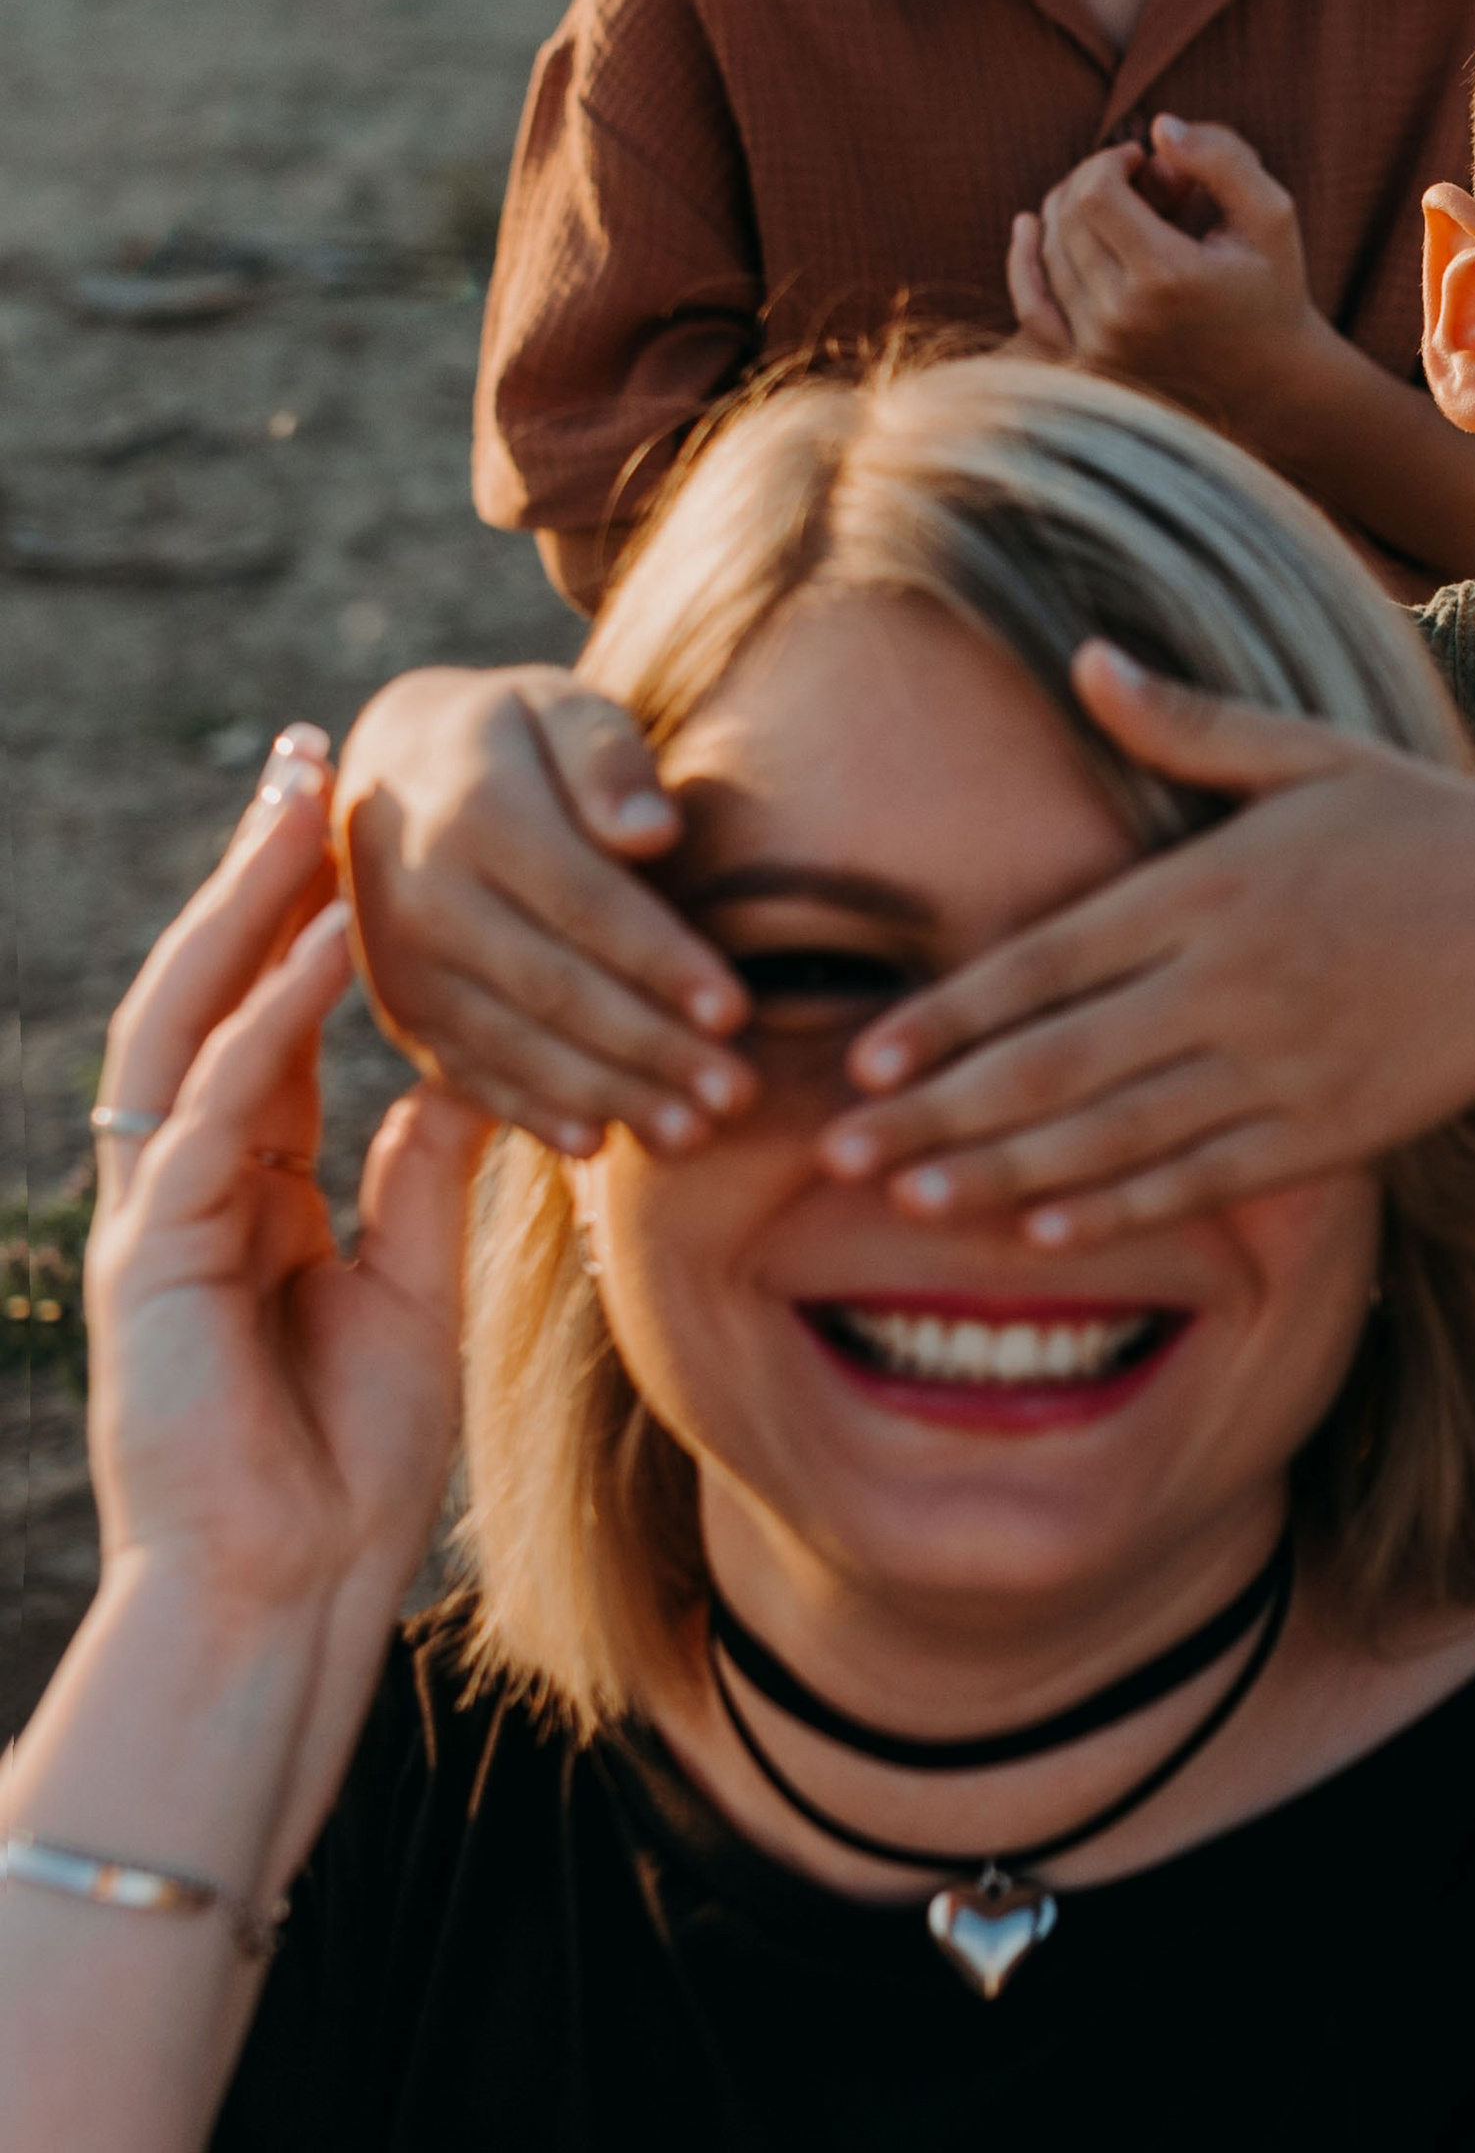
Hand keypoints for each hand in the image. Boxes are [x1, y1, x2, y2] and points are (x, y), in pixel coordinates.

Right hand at [86, 748, 489, 1623]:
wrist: (284, 1592)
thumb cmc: (344, 1459)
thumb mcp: (408, 1281)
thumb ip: (420, 1174)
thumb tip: (457, 1076)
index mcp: (244, 1182)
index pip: (266, 1012)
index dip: (302, 913)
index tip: (349, 811)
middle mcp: (184, 1177)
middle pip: (210, 986)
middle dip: (255, 869)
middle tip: (308, 752)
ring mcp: (153, 1212)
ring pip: (187, 1019)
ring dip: (247, 906)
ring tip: (305, 800)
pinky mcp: (149, 1256)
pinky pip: (214, 1108)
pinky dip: (269, 1018)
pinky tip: (324, 944)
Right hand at [335, 664, 750, 1155]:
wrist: (396, 765)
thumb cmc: (518, 734)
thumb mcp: (561, 706)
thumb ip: (608, 757)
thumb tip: (653, 834)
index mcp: (474, 810)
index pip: (583, 902)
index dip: (661, 961)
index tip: (737, 1010)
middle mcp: (423, 894)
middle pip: (553, 987)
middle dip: (651, 1049)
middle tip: (737, 1094)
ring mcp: (400, 962)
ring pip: (514, 1044)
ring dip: (607, 1094)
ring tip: (693, 1132)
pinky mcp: (399, 1008)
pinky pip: (467, 1071)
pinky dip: (532, 1112)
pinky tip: (599, 1141)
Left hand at [820, 643, 1474, 1241]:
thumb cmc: (1423, 826)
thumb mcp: (1306, 753)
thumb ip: (1185, 724)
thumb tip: (1086, 658)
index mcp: (1210, 886)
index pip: (1048, 961)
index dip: (948, 1015)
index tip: (864, 1054)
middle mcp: (1232, 981)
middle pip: (1055, 1061)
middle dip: (938, 1112)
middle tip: (838, 1151)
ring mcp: (1280, 1065)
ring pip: (1114, 1135)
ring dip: (1003, 1174)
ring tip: (907, 1201)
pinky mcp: (1330, 1130)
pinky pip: (1204, 1179)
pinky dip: (1120, 1210)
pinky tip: (1044, 1233)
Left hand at [1012, 115, 1324, 424]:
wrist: (1268, 379)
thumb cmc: (1270, 284)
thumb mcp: (1270, 212)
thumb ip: (1222, 158)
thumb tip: (1158, 127)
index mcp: (1168, 276)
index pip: (1097, 193)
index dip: (1110, 160)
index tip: (1139, 158)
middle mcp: (1123, 316)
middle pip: (1068, 218)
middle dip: (1090, 179)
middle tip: (1128, 176)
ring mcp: (1099, 346)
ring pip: (1049, 251)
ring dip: (1067, 211)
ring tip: (1109, 200)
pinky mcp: (1086, 364)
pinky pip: (1032, 304)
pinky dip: (1025, 260)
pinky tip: (1028, 226)